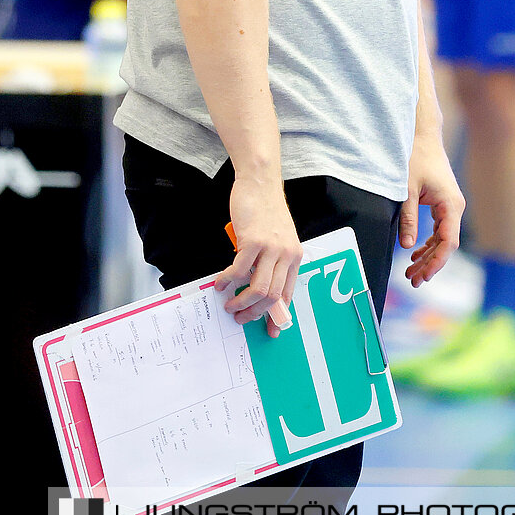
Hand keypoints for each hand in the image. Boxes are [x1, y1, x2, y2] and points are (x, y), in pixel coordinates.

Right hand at [217, 176, 302, 335]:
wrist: (261, 184)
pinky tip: (220, 283)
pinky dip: (227, 281)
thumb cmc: (266, 212)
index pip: (289, 293)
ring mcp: (272, 248)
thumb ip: (271, 262)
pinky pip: (239, 270)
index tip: (271, 330)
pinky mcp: (254, 241)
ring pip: (258, 288)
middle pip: (273, 295)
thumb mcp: (277, 239)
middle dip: (254, 313)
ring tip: (229, 303)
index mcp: (294, 256)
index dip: (279, 315)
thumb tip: (256, 289)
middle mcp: (287, 254)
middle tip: (239, 316)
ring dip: (241, 301)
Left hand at [400, 128, 463, 286]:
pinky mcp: (443, 203)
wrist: (422, 136)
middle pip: (446, 244)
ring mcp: (450, 205)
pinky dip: (428, 243)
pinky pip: (439, 230)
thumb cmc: (415, 158)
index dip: (437, 262)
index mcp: (450, 205)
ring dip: (428, 255)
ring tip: (411, 271)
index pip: (448, 242)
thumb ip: (407, 219)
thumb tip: (407, 246)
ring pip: (442, 238)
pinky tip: (415, 253)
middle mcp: (454, 207)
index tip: (423, 276)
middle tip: (413, 280)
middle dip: (430, 263)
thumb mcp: (405, 189)